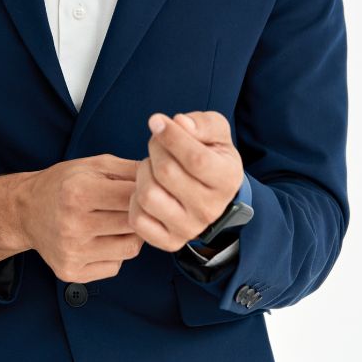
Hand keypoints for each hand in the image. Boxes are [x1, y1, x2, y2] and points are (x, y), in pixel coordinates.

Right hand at [20, 154, 144, 283]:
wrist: (26, 210)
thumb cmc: (62, 183)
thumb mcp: (92, 164)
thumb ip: (129, 169)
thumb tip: (163, 176)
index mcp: (78, 192)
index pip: (132, 196)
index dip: (145, 192)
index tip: (147, 190)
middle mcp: (73, 225)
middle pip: (133, 224)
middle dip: (140, 214)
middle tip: (136, 206)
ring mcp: (72, 252)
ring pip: (130, 249)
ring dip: (131, 235)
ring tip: (118, 221)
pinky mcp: (72, 273)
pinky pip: (115, 266)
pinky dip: (116, 253)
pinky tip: (103, 238)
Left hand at [128, 110, 243, 251]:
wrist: (211, 191)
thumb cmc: (210, 154)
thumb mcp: (216, 131)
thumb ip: (202, 123)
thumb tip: (180, 123)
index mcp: (227, 179)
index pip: (195, 159)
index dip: (171, 136)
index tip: (156, 120)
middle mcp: (210, 209)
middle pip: (166, 172)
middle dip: (155, 148)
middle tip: (158, 143)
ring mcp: (189, 228)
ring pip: (148, 195)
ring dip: (143, 172)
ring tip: (154, 166)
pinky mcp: (169, 241)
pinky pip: (138, 219)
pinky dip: (134, 199)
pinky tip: (148, 187)